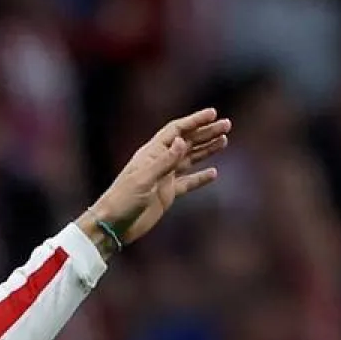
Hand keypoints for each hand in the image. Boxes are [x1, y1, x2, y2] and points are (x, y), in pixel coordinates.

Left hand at [81, 108, 231, 250]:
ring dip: (207, 149)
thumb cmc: (123, 200)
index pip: (176, 131)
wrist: (113, 226)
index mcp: (151, 153)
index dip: (194, 121)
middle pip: (187, 142)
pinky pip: (187, 183)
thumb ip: (165, 161)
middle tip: (227, 125)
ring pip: (189, 159)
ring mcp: (163, 178)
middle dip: (206, 132)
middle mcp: (158, 162)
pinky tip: (214, 173)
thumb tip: (183, 140)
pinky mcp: (166, 194)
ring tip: (224, 140)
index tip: (213, 113)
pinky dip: (200, 178)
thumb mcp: (144, 179)